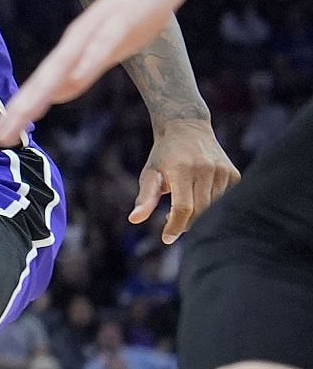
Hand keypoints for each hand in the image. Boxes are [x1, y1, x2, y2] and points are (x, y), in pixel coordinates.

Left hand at [0, 0, 196, 142]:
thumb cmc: (131, 12)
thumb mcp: (103, 50)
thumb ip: (80, 72)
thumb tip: (56, 95)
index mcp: (73, 50)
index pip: (41, 87)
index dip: (20, 111)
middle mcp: (77, 40)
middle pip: (44, 80)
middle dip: (21, 109)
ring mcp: (98, 29)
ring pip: (65, 63)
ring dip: (44, 90)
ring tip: (23, 114)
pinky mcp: (122, 19)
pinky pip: (103, 44)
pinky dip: (88, 62)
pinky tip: (76, 79)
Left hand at [131, 120, 238, 243]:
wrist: (188, 129)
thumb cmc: (164, 155)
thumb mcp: (150, 173)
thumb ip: (145, 197)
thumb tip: (134, 219)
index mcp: (183, 169)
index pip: (183, 208)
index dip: (175, 227)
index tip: (167, 238)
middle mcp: (207, 169)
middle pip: (201, 211)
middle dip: (186, 224)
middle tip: (172, 224)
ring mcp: (223, 171)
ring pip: (215, 208)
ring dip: (199, 216)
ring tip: (182, 210)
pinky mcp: (234, 174)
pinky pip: (226, 200)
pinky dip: (212, 207)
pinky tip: (198, 201)